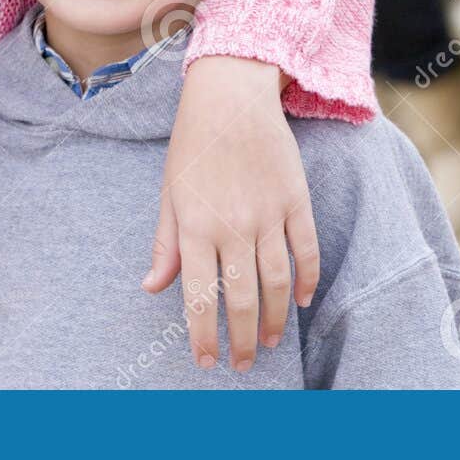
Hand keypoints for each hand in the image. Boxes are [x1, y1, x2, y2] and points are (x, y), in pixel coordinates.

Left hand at [143, 56, 319, 371]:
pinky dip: (307, 280)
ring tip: (269, 341)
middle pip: (241, 298)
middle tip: (241, 363)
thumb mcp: (169, 193)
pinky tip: (302, 301)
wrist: (232, 95)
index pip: (198, 298)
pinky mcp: (296, 199)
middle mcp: (232, 226)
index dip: (203, 336)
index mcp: (194, 227)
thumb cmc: (193, 144)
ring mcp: (268, 213)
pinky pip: (306, 250)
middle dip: (241, 338)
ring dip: (274, 318)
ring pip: (277, 282)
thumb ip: (166, 244)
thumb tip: (152, 288)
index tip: (207, 360)